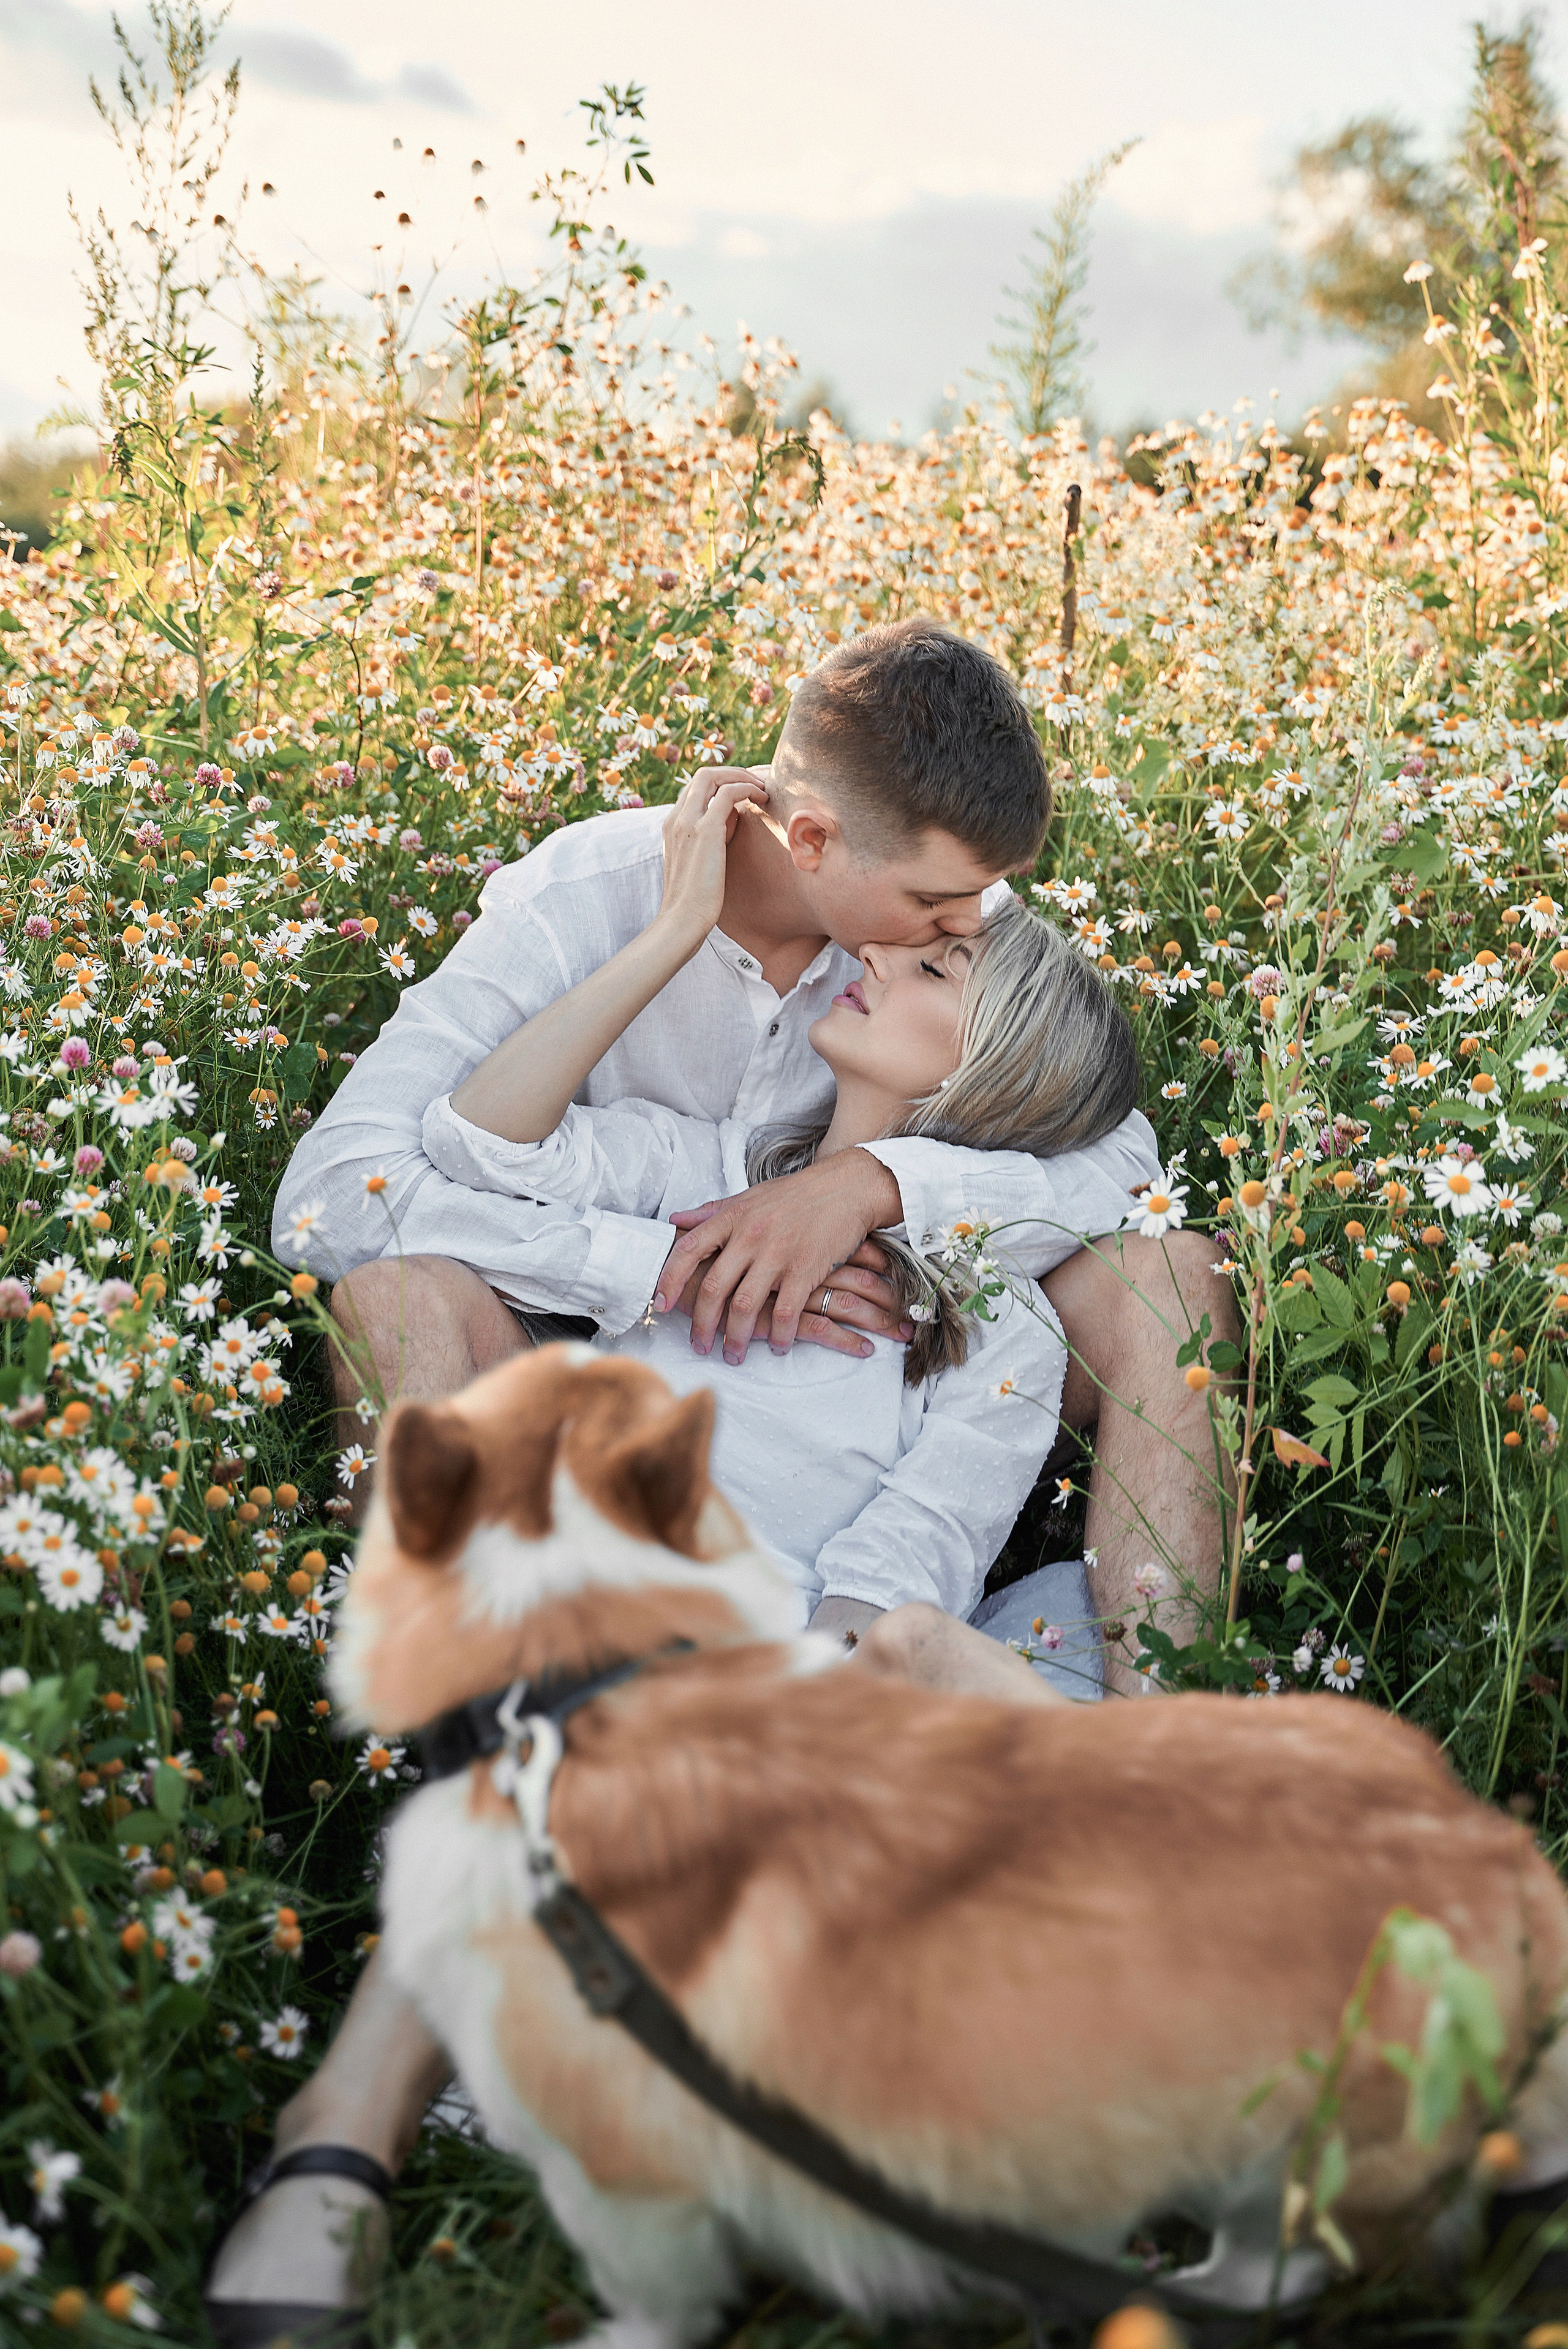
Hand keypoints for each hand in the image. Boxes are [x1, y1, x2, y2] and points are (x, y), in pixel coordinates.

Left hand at [654, 1150, 906, 1355]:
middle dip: (702, 1324)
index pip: (689, 1250)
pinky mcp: (805, 1270)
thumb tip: (676, 1219)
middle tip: (700, 1345)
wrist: (847, 1187)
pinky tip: (777, 1345)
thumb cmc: (796, 1194)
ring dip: (736, 1338)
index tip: (660, 1304)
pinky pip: (785, 1313)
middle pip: (714, 1288)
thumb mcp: (749, 1196)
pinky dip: (778, 1336)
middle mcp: (750, 1236)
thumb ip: (712, 1211)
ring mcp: (777, 1254)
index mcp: (732, 1218)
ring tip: (734, 1354)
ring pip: (745, 1306)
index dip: (670, 1279)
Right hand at [656, 769, 768, 944]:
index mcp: (672, 827)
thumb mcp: (699, 865)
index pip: (695, 790)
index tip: (744, 793)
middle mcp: (676, 819)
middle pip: (703, 775)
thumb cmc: (694, 903)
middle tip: (758, 784)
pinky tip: (762, 799)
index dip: (721, 784)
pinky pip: (728, 793)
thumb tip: (732, 823)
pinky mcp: (705, 830)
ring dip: (741, 776)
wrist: (681, 922)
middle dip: (733, 773)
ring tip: (763, 788)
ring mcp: (688, 822)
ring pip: (712, 776)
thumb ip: (710, 842)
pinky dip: (747, 788)